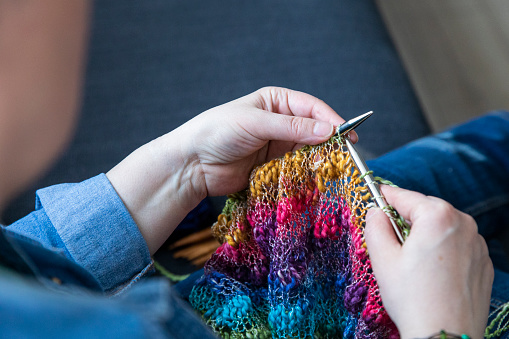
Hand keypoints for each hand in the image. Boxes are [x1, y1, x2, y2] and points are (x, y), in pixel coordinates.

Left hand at [180, 87, 354, 196]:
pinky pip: (297, 167)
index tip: (347, 134)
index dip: (331, 119)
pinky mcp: (274, 166)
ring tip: (334, 166)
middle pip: (314, 129)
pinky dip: (307, 170)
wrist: (193, 164)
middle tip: (347, 153)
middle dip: (330, 140)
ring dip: (320, 157)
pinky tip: (316, 176)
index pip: (311, 107)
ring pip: (308, 149)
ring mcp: (278, 144)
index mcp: (276, 101)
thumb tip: (329, 130)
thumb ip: (291, 128)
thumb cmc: (218, 132)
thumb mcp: (256, 123)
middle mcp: (280, 121)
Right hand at [364, 186, 492, 338]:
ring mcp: (477, 243)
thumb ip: (374, 225)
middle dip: (405, 218)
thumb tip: (375, 211)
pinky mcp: (483, 263)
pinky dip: (442, 250)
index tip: (371, 194)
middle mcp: (464, 223)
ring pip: (441, 227)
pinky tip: (430, 272)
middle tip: (388, 239)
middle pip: (425, 209)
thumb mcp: (382, 258)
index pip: (403, 196)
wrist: (444, 336)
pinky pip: (457, 245)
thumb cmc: (413, 298)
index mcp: (438, 216)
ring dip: (424, 234)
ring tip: (410, 261)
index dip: (383, 196)